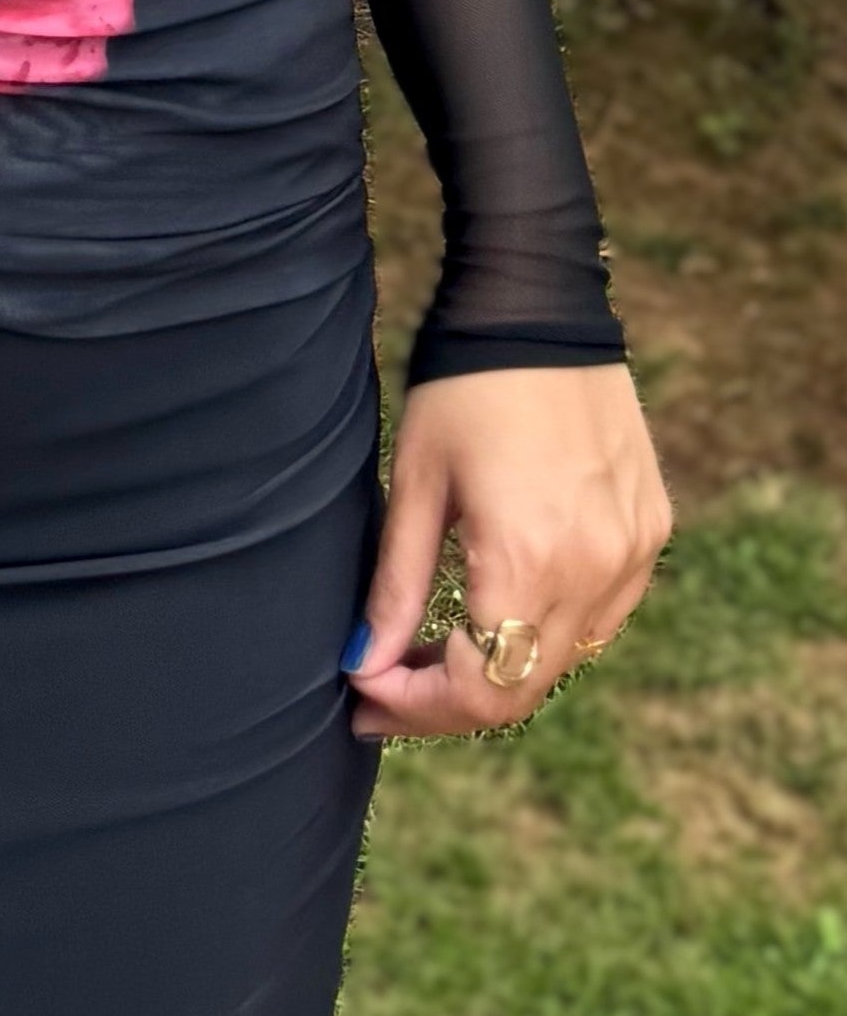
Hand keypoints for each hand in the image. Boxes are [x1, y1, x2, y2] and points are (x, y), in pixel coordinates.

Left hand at [345, 364, 670, 743]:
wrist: (538, 307)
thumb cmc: (462, 387)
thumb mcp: (415, 484)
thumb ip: (395, 586)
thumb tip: (364, 664)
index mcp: (530, 561)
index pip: (481, 690)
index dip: (416, 708)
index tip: (363, 693)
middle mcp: (595, 570)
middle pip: (524, 686)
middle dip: (447, 699)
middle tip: (384, 684)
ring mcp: (632, 554)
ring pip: (565, 657)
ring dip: (500, 667)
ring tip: (434, 651)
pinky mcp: (651, 531)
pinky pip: (602, 615)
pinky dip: (549, 628)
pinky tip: (502, 605)